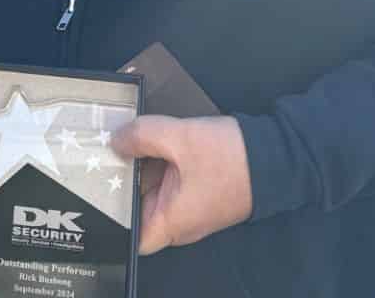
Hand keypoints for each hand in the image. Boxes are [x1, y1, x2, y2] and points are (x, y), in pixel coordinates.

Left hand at [109, 115, 253, 253]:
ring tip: (114, 144)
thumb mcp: (180, 137)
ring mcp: (190, 207)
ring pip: (153, 192)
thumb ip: (141, 136)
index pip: (132, 238)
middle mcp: (180, 223)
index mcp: (172, 222)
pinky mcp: (198, 192)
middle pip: (137, 210)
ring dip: (138, 170)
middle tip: (96, 158)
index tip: (95, 192)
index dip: (112, 219)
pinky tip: (143, 141)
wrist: (279, 156)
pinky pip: (169, 182)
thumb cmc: (231, 157)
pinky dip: (156, 165)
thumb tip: (116, 141)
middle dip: (119, 185)